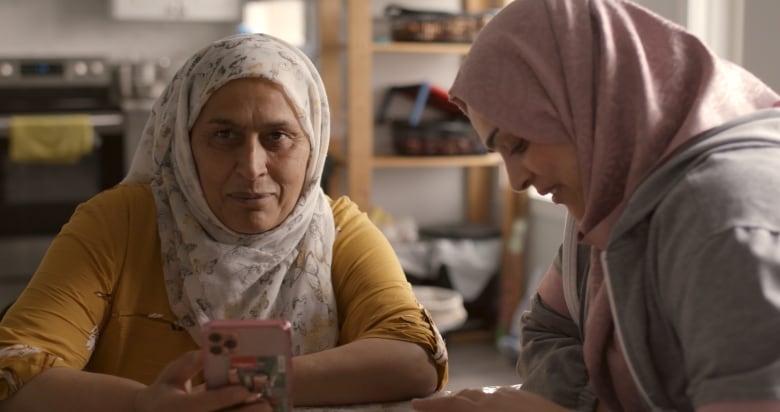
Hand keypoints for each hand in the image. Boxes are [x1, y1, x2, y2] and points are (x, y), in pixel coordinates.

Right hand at [132, 350, 271, 411]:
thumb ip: (188, 363)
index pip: (203, 403)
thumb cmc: (164, 391)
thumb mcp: (170, 374)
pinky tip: (260, 411)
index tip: (245, 389)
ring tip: (269, 408)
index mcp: (177, 407)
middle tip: (267, 402)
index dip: (224, 397)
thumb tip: (206, 351)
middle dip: (246, 411)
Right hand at [412, 386, 572, 411]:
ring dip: (468, 399)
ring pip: (483, 394)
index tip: (415, 404)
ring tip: (460, 405)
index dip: (432, 406)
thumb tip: (457, 407)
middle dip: (448, 402)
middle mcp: (496, 398)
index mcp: (484, 410)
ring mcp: (513, 395)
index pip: (451, 405)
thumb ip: (468, 411)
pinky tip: (491, 405)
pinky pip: (499, 395)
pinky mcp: (527, 397)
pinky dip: (487, 400)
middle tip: (434, 407)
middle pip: (465, 396)